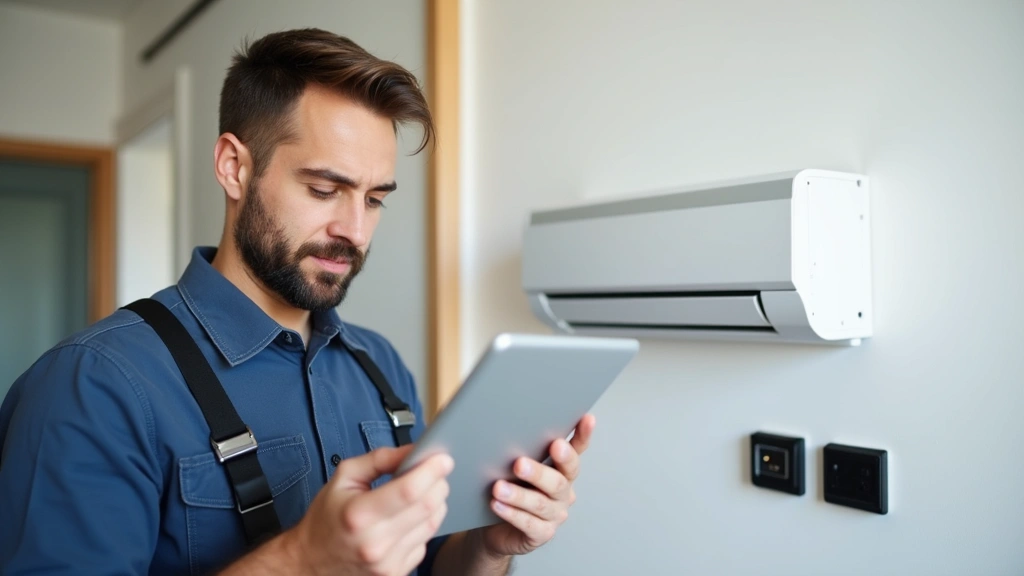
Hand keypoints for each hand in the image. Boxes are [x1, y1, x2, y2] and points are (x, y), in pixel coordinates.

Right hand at [283, 445, 452, 575]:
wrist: (312, 563)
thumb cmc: (327, 518)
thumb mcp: (344, 478)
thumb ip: (379, 459)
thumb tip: (413, 450)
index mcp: (359, 515)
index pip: (409, 490)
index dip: (431, 471)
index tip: (443, 458)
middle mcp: (375, 543)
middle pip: (427, 506)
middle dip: (438, 483)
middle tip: (436, 471)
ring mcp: (388, 563)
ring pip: (432, 524)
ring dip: (435, 502)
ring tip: (424, 491)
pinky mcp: (397, 574)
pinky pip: (426, 542)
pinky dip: (425, 524)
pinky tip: (411, 517)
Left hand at [479, 414, 595, 557]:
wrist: (497, 528)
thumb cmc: (510, 488)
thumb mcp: (517, 467)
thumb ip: (522, 451)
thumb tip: (510, 428)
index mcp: (562, 470)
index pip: (577, 451)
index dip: (583, 436)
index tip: (587, 419)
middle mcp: (564, 492)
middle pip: (558, 481)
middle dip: (538, 472)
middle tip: (519, 464)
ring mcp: (555, 514)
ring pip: (540, 503)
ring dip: (518, 495)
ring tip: (498, 487)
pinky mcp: (542, 534)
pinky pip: (528, 523)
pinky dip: (512, 513)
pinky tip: (497, 505)